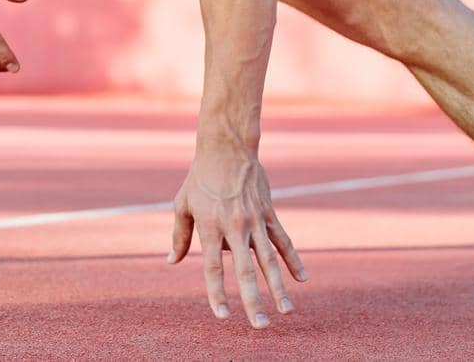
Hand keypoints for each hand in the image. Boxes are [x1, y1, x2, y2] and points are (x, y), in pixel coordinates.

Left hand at [167, 147, 305, 327]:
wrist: (227, 148)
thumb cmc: (200, 178)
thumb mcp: (183, 204)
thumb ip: (179, 235)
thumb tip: (171, 261)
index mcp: (210, 227)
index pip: (214, 268)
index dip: (217, 294)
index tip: (223, 316)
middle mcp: (234, 227)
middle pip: (245, 270)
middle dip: (253, 301)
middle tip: (260, 326)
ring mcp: (254, 220)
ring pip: (269, 260)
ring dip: (278, 288)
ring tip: (285, 311)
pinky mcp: (268, 213)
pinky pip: (283, 240)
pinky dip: (293, 260)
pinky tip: (302, 279)